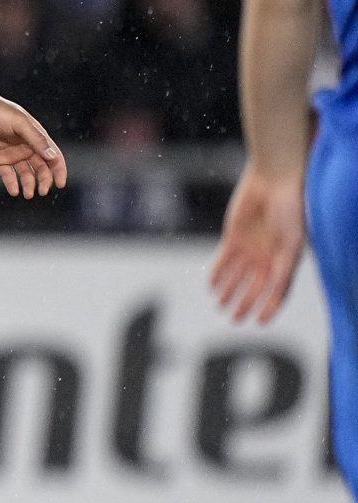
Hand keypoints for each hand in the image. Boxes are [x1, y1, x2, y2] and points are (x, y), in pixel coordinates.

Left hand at [0, 96, 66, 198]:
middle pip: (41, 168)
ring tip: (28, 194)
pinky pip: (7, 175)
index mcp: (35, 137)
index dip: (59, 170)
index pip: (53, 156)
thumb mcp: (20, 123)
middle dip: (44, 181)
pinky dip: (12, 184)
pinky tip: (14, 191)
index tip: (60, 184)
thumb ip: (36, 139)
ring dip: (29, 184)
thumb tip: (52, 156)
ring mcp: (12, 154)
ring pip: (25, 174)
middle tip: (42, 191)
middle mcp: (26, 147)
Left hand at [211, 165, 305, 323]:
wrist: (274, 179)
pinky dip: (218, 273)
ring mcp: (251, 247)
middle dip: (245, 303)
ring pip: (237, 276)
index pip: (279, 290)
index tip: (260, 323)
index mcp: (287, 260)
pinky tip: (211, 286)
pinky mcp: (234, 237)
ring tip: (221, 306)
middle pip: (255, 287)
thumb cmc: (292, 208)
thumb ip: (285, 267)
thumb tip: (278, 292)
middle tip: (235, 319)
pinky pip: (224, 260)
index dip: (271, 307)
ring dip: (229, 291)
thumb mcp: (292, 242)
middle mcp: (268, 256)